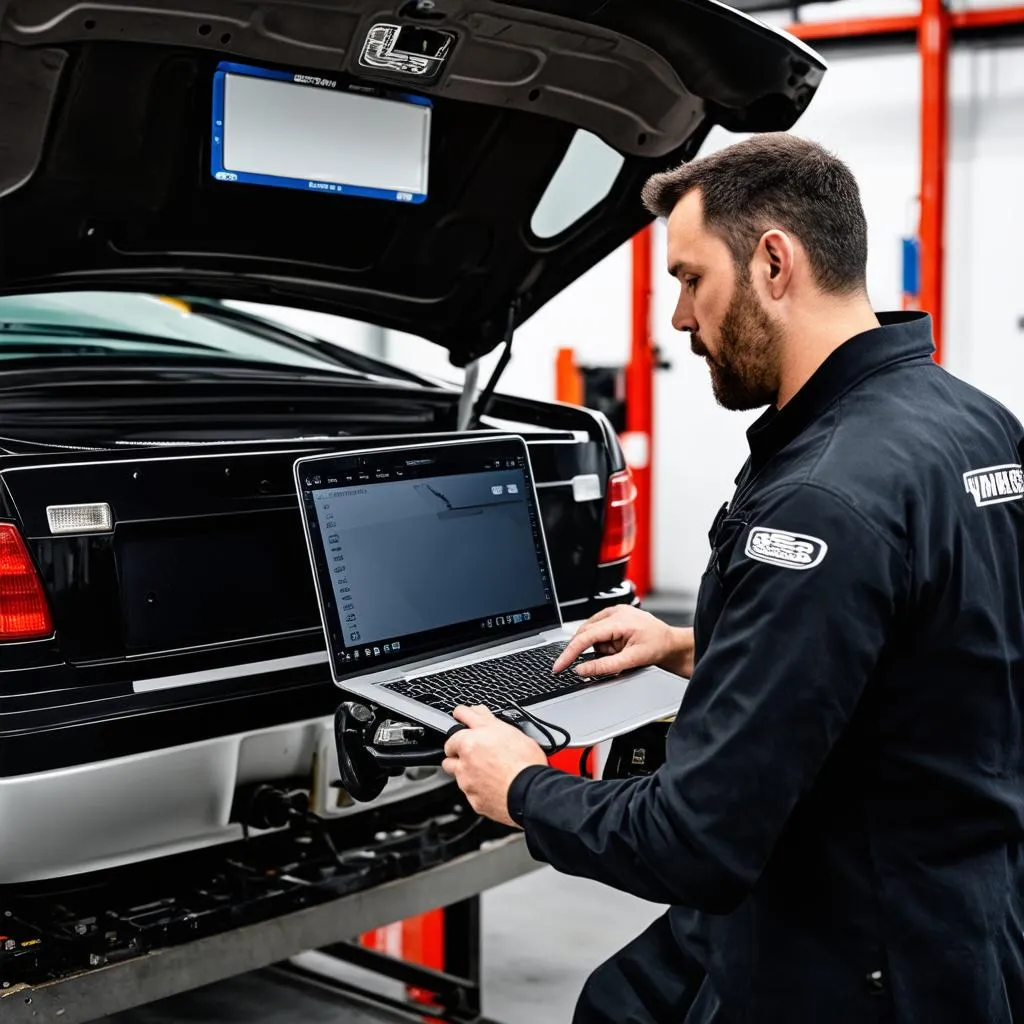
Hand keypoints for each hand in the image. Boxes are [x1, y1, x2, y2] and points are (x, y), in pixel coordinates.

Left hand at [442, 705, 547, 826]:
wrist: (530, 792)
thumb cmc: (525, 763)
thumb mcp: (511, 731)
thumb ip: (488, 720)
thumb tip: (479, 711)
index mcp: (471, 740)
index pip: (459, 718)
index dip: (461, 717)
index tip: (462, 718)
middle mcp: (465, 760)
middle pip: (450, 750)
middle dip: (458, 749)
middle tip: (474, 750)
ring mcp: (467, 781)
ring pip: (457, 773)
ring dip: (466, 770)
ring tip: (486, 770)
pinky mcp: (473, 799)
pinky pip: (470, 792)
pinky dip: (478, 789)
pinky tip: (492, 786)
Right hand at [552, 605, 694, 678]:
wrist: (672, 643)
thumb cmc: (658, 647)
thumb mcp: (631, 660)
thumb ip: (604, 666)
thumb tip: (582, 670)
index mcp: (618, 620)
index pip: (585, 637)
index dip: (569, 653)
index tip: (559, 666)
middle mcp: (614, 612)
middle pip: (585, 634)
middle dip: (592, 652)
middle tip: (611, 660)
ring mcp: (614, 612)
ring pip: (591, 635)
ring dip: (600, 648)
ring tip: (621, 652)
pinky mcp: (614, 617)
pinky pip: (598, 632)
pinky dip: (604, 644)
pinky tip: (618, 647)